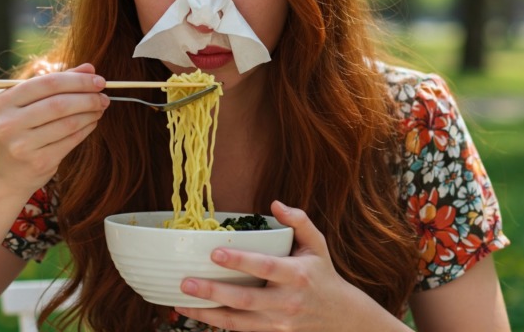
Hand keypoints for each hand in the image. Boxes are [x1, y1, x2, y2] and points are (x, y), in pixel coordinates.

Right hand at [0, 63, 108, 196]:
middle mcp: (10, 123)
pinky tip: (92, 122)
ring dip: (90, 113)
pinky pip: (70, 141)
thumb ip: (57, 82)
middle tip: (104, 96)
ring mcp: (22, 145)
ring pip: (68, 123)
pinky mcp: (38, 162)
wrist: (3, 173)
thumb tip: (90, 68)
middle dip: (88, 98)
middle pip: (59, 104)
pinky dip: (86, 129)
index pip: (48, 83)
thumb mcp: (28, 104)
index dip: (78, 80)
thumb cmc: (20, 130)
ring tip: (100, 108)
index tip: (99, 80)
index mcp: (5, 101)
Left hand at [175, 201, 403, 331]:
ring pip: (239, 321)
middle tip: (186, 282)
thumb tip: (275, 204)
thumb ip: (299, 220)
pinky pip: (241, 329)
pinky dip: (217, 322)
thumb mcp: (317, 243)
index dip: (240, 262)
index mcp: (297, 275)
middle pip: (246, 300)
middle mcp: (287, 301)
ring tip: (182, 301)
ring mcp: (279, 321)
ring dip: (209, 313)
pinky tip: (197, 312)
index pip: (265, 267)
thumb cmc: (323, 273)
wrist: (341, 315)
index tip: (215, 253)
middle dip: (214, 292)